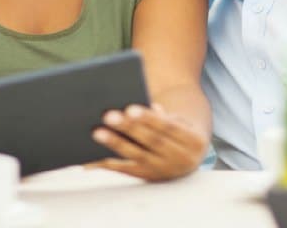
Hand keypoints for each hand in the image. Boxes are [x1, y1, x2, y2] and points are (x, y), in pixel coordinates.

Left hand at [87, 103, 207, 181]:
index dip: (149, 118)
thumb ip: (161, 115)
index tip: (130, 108)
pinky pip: (127, 170)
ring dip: (116, 144)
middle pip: (152, 141)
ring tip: (98, 132)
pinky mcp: (149, 178)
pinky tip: (94, 157)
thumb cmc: (179, 130)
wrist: (190, 156)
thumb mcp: (179, 120)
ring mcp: (164, 171)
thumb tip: (135, 110)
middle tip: (109, 116)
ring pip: (138, 156)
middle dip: (129, 128)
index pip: (169, 127)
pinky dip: (109, 163)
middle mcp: (181, 159)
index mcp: (193, 141)